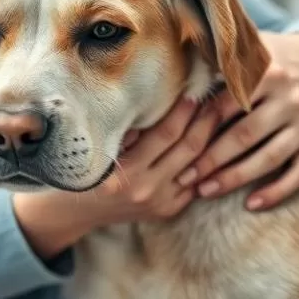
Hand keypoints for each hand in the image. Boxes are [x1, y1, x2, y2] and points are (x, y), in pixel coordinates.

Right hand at [13, 98, 217, 258]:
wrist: (75, 211)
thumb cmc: (84, 166)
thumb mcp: (99, 146)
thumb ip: (127, 127)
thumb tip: (158, 94)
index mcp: (126, 173)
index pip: (166, 134)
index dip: (184, 109)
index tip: (196, 87)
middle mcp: (146, 190)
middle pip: (188, 148)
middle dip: (207, 119)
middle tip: (220, 94)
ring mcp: (160, 203)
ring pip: (197, 165)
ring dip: (212, 138)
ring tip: (223, 111)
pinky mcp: (168, 211)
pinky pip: (194, 183)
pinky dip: (205, 161)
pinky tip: (215, 139)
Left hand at [183, 32, 298, 210]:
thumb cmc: (277, 56)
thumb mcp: (253, 45)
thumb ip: (219, 54)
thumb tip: (178, 61)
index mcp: (268, 72)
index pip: (227, 104)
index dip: (199, 126)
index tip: (176, 144)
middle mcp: (291, 99)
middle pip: (245, 135)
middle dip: (211, 159)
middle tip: (184, 176)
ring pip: (269, 158)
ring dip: (235, 178)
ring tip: (205, 191)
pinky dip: (276, 191)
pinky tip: (251, 204)